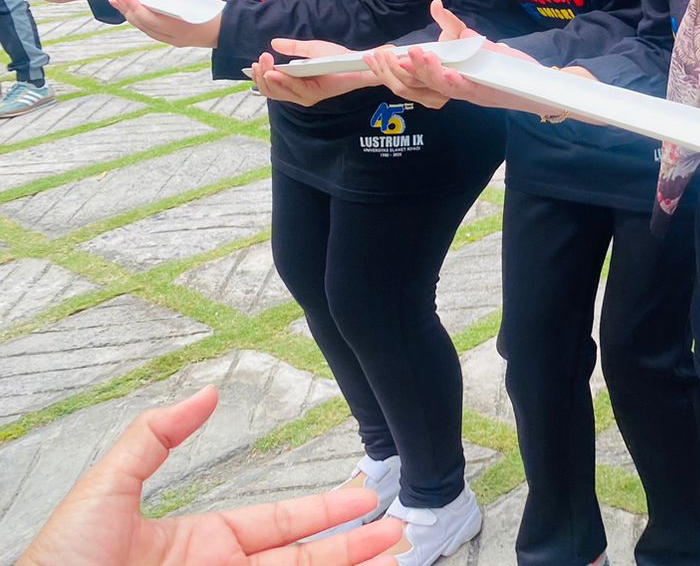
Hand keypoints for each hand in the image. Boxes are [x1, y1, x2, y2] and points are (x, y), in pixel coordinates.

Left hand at [17, 385, 401, 565]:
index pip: (278, 526)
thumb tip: (204, 393)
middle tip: (398, 534)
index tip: (363, 500)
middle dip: (353, 547)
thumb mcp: (106, 490)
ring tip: (393, 560)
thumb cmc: (60, 565)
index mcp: (199, 546)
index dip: (324, 512)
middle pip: (303, 560)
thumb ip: (154, 438)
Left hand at [110, 0, 221, 48]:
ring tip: (118, 3)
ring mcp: (171, 39)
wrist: (228, 30)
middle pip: (143, 23)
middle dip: (127, 8)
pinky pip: (150, 31)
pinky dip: (139, 22)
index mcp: (179, 23)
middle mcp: (172, 35)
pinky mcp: (172, 40)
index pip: (149, 16)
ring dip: (130, 15)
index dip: (134, 5)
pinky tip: (133, 13)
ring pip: (144, 28)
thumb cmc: (215, 11)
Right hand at [251, 40, 371, 106]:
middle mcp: (297, 92)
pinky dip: (284, 81)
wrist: (355, 63)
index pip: (269, 85)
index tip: (253, 63)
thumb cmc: (335, 57)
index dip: (258, 76)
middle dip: (260, 75)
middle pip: (270, 90)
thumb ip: (292, 47)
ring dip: (269, 77)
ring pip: (279, 91)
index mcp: (294, 83)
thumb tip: (273, 43)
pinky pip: (295, 89)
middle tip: (259, 60)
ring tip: (265, 63)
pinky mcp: (314, 94)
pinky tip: (276, 72)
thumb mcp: (310, 49)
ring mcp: (305, 95)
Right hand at [369, 0, 537, 111]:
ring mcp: (467, 92)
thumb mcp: (478, 42)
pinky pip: (460, 87)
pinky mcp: (484, 91)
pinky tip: (437, 66)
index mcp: (447, 80)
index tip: (371, 54)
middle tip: (379, 54)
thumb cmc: (506, 66)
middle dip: (394, 70)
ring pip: (433, 86)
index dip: (389, 68)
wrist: (538, 84)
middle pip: (413, 85)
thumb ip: (454, 27)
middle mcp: (452, 90)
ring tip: (408, 54)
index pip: (410, 77)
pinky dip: (446, 76)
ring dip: (419, 70)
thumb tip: (435, 6)